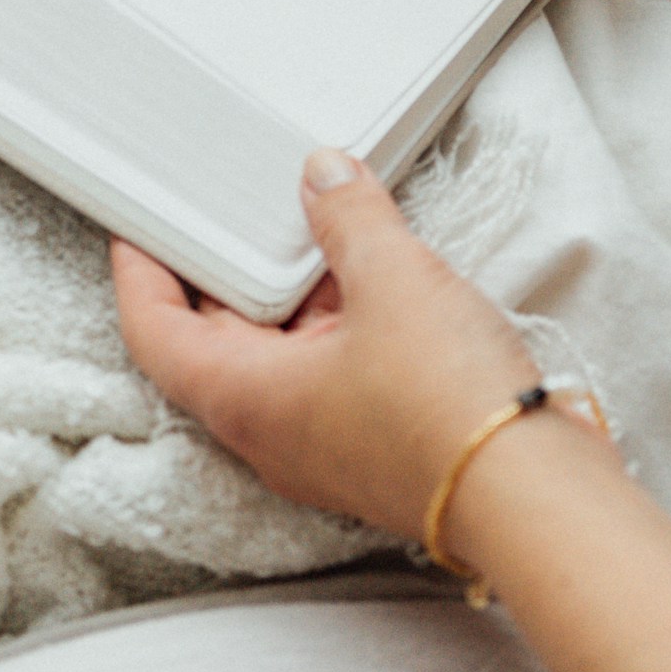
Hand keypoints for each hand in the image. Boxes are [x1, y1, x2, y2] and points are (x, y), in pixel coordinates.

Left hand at [111, 152, 538, 541]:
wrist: (536, 495)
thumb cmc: (450, 410)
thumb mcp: (393, 280)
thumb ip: (350, 217)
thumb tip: (324, 176)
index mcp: (245, 398)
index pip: (154, 334)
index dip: (139, 276)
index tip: (135, 232)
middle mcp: (273, 432)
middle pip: (217, 341)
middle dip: (225, 272)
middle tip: (229, 213)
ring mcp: (324, 444)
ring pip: (281, 356)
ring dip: (292, 294)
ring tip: (314, 226)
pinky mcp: (374, 444)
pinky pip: (330, 371)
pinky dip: (336, 320)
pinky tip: (372, 274)